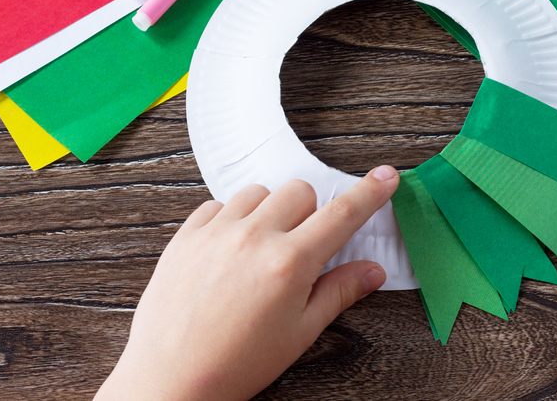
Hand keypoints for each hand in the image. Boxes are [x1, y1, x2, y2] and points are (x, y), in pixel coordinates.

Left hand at [94, 165, 399, 400]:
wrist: (171, 380)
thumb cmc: (236, 364)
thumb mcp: (300, 333)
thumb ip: (338, 293)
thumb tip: (372, 272)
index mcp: (290, 263)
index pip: (342, 214)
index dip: (370, 192)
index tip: (385, 176)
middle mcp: (254, 238)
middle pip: (299, 191)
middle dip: (309, 212)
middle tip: (300, 246)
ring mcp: (217, 232)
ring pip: (258, 191)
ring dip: (268, 210)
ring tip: (261, 248)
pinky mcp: (187, 235)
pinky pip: (217, 204)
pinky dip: (230, 218)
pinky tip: (230, 249)